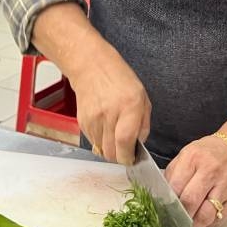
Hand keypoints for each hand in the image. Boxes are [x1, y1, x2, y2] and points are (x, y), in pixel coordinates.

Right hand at [69, 47, 150, 165]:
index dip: (128, 156)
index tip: (131, 159)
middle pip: (111, 152)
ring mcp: (93, 118)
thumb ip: (143, 124)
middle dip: (119, 156)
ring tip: (114, 132)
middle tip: (124, 148)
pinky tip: (104, 126)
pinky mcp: (82, 122)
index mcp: (129, 106)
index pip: (124, 142)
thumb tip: (139, 145)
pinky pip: (93, 141)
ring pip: (101, 149)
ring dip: (109, 148)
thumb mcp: (142, 97)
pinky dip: (100, 140)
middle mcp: (110, 114)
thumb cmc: (120, 80)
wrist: (91, 67)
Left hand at [166, 135, 226, 226]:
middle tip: (175, 219)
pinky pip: (218, 221)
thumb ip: (172, 177)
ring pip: (206, 216)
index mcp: (194, 158)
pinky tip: (202, 220)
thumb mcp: (184, 157)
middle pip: (191, 202)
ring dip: (194, 224)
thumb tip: (163, 200)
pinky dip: (207, 226)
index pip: (176, 187)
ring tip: (188, 223)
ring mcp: (226, 185)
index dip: (168, 202)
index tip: (165, 209)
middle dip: (180, 215)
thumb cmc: (204, 155)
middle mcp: (212, 170)